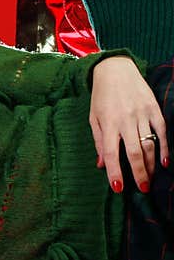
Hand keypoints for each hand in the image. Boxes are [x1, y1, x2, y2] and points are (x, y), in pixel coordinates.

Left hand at [89, 56, 168, 192]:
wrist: (116, 70)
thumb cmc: (101, 97)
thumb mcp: (93, 118)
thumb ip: (99, 142)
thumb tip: (102, 165)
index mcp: (108, 123)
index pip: (111, 153)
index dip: (115, 172)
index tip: (118, 188)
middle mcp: (126, 120)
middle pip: (135, 152)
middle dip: (139, 173)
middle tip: (142, 189)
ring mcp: (142, 114)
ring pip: (149, 144)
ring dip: (151, 164)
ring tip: (150, 179)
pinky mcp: (154, 109)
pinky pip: (162, 131)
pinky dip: (165, 148)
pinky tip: (164, 162)